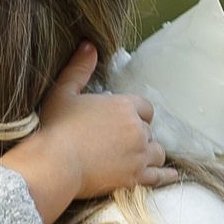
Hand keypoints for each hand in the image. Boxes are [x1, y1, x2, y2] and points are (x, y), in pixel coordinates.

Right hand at [0, 42, 175, 223]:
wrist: (54, 165)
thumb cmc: (55, 128)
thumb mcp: (63, 93)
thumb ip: (79, 68)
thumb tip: (89, 45)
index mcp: (124, 106)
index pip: (145, 108)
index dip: (136, 115)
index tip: (123, 122)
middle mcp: (137, 129)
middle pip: (149, 130)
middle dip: (138, 135)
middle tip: (121, 142)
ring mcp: (138, 155)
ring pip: (157, 151)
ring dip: (149, 152)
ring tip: (138, 156)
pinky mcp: (135, 177)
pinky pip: (159, 175)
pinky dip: (165, 174)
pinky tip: (170, 173)